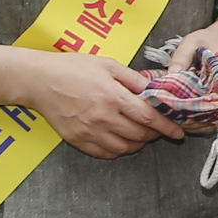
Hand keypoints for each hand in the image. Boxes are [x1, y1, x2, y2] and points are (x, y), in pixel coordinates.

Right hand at [20, 47, 183, 156]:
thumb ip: (133, 78)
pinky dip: (117, 151)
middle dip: (154, 135)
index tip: (178, 132)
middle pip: (139, 135)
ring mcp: (89, 131)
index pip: (148, 118)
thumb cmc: (73, 67)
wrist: (40, 80)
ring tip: (140, 135)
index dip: (166, 127)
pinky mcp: (77, 140)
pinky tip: (121, 142)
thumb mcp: (107, 64)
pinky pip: (104, 153)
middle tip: (158, 129)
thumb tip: (153, 88)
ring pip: (123, 148)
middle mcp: (103, 117)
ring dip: (137, 144)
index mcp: (113, 96)